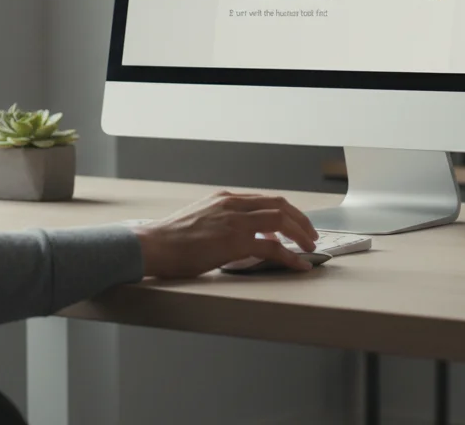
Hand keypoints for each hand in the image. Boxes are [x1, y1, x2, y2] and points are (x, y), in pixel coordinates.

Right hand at [132, 190, 319, 278]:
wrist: (153, 245)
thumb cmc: (171, 239)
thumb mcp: (201, 218)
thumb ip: (224, 221)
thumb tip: (245, 236)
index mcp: (225, 198)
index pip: (266, 199)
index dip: (287, 211)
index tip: (296, 224)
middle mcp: (233, 204)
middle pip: (280, 205)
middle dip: (301, 220)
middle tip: (311, 235)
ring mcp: (235, 221)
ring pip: (281, 221)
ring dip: (300, 234)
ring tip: (309, 248)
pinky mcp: (235, 241)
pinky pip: (273, 248)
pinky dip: (290, 257)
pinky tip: (299, 265)